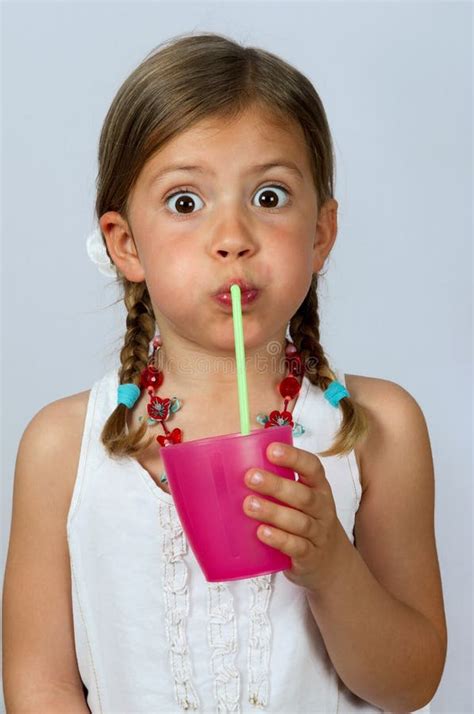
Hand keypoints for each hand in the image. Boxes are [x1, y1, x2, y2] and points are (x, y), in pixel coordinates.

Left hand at [243, 441, 350, 593]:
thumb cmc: (307, 519)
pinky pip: (297, 547)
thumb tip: (241, 454)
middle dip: (276, 485)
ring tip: (249, 505)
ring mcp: (318, 533)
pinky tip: (262, 532)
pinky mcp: (310, 556)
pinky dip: (279, 539)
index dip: (293, 457)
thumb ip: (279, 480)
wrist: (331, 562)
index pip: (312, 467)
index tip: (271, 450)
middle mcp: (322, 508)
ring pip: (299, 522)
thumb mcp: (300, 497)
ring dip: (273, 512)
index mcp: (318, 487)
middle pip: (303, 495)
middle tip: (250, 477)